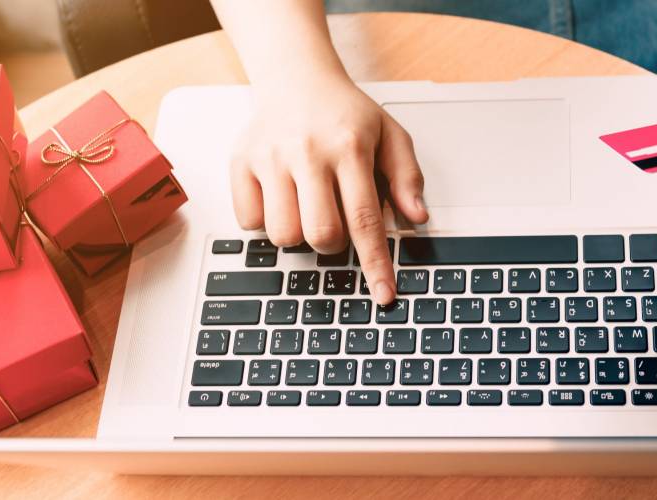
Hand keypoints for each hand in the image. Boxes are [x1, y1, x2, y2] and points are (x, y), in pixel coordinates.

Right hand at [230, 76, 428, 303]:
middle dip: (333, 243)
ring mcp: (269, 158)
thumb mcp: (390, 134)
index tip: (383, 295)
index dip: (375, 263)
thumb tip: (416, 218)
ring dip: (299, 234)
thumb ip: (407, 176)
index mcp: (349, 147)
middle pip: (320, 234)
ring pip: (283, 235)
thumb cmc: (345, 113)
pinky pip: (250, 222)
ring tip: (307, 205)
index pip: (365, 219)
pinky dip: (266, 221)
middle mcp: (306, 152)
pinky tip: (280, 197)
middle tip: (335, 219)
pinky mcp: (240, 163)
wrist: (296, 78)